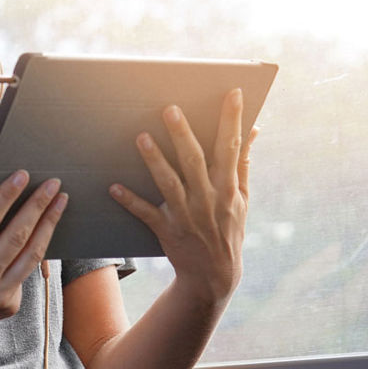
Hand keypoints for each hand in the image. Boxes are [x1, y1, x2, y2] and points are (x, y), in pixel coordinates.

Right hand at [0, 171, 68, 338]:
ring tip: (60, 203)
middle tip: (53, 185)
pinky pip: (26, 272)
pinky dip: (34, 250)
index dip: (6, 196)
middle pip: (17, 236)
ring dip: (49, 225)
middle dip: (38, 206)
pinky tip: (42, 231)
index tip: (21, 176)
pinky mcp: (11, 305)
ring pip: (32, 254)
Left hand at [109, 88, 259, 302]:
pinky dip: (130, 200)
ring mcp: (187, 215)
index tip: (233, 93)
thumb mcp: (243, 199)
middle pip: (194, 161)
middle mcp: (208, 199)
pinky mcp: (167, 229)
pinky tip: (114, 187)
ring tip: (141, 137)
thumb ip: (244, 164)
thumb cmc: (229, 229)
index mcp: (228, 188)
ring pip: (168, 183)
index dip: (233, 120)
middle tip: (170, 109)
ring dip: (154, 160)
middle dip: (183, 134)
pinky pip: (145, 213)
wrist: (215, 275)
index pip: (231, 147)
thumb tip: (254, 130)